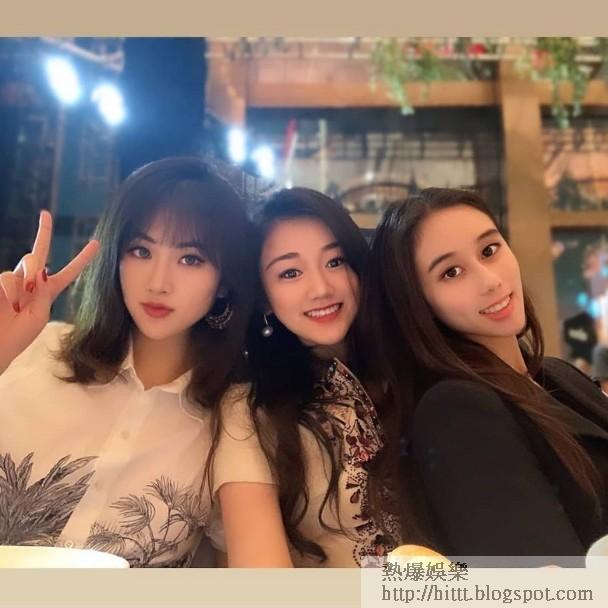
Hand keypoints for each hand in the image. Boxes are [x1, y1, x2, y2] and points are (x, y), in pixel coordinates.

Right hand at [0, 210, 98, 372]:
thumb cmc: (18, 336)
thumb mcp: (39, 317)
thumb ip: (43, 293)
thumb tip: (40, 270)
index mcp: (48, 293)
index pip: (68, 272)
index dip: (82, 258)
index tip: (96, 243)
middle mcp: (30, 283)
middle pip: (39, 254)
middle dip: (44, 233)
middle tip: (46, 214)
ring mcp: (12, 281)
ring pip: (25, 265)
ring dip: (25, 283)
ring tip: (17, 305)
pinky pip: (7, 276)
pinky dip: (10, 289)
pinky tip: (8, 303)